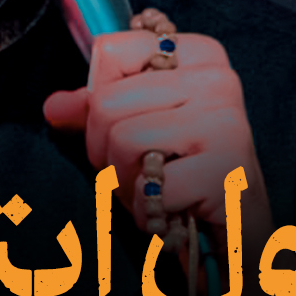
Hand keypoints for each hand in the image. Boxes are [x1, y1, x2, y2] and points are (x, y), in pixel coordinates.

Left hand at [43, 20, 267, 235]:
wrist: (242, 243)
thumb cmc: (186, 181)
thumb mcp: (139, 134)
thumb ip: (95, 112)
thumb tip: (54, 106)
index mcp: (198, 56)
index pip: (111, 52)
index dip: (98, 101)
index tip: (126, 127)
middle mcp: (217, 79)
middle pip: (106, 101)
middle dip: (105, 152)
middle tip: (139, 173)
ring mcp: (225, 120)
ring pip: (121, 140)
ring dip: (125, 184)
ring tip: (157, 191)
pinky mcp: (226, 167)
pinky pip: (148, 186)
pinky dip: (147, 213)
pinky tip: (173, 213)